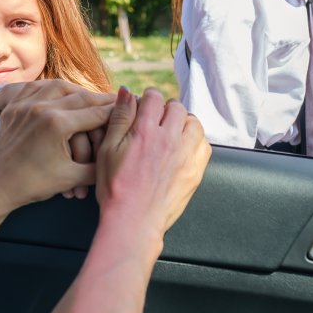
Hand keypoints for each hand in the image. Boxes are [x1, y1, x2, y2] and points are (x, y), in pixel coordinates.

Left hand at [0, 80, 114, 221]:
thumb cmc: (34, 185)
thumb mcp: (72, 178)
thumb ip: (100, 165)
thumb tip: (122, 155)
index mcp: (57, 125)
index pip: (95, 113)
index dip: (115, 110)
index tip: (129, 107)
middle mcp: (41, 108)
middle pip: (80, 96)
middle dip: (100, 99)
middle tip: (116, 98)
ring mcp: (25, 104)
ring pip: (58, 86)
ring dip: (77, 90)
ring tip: (91, 95)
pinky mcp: (14, 107)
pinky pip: (36, 88)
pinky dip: (52, 88)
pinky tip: (61, 90)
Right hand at [96, 87, 209, 238]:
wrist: (133, 221)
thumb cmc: (115, 187)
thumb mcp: (107, 149)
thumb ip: (120, 117)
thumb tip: (127, 91)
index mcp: (146, 130)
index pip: (155, 96)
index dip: (147, 99)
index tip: (143, 109)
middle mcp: (170, 139)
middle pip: (176, 107)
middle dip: (165, 110)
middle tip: (155, 123)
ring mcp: (186, 155)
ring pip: (194, 123)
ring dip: (183, 123)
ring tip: (171, 134)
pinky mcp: (195, 171)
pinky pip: (205, 145)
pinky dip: (195, 142)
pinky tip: (182, 149)